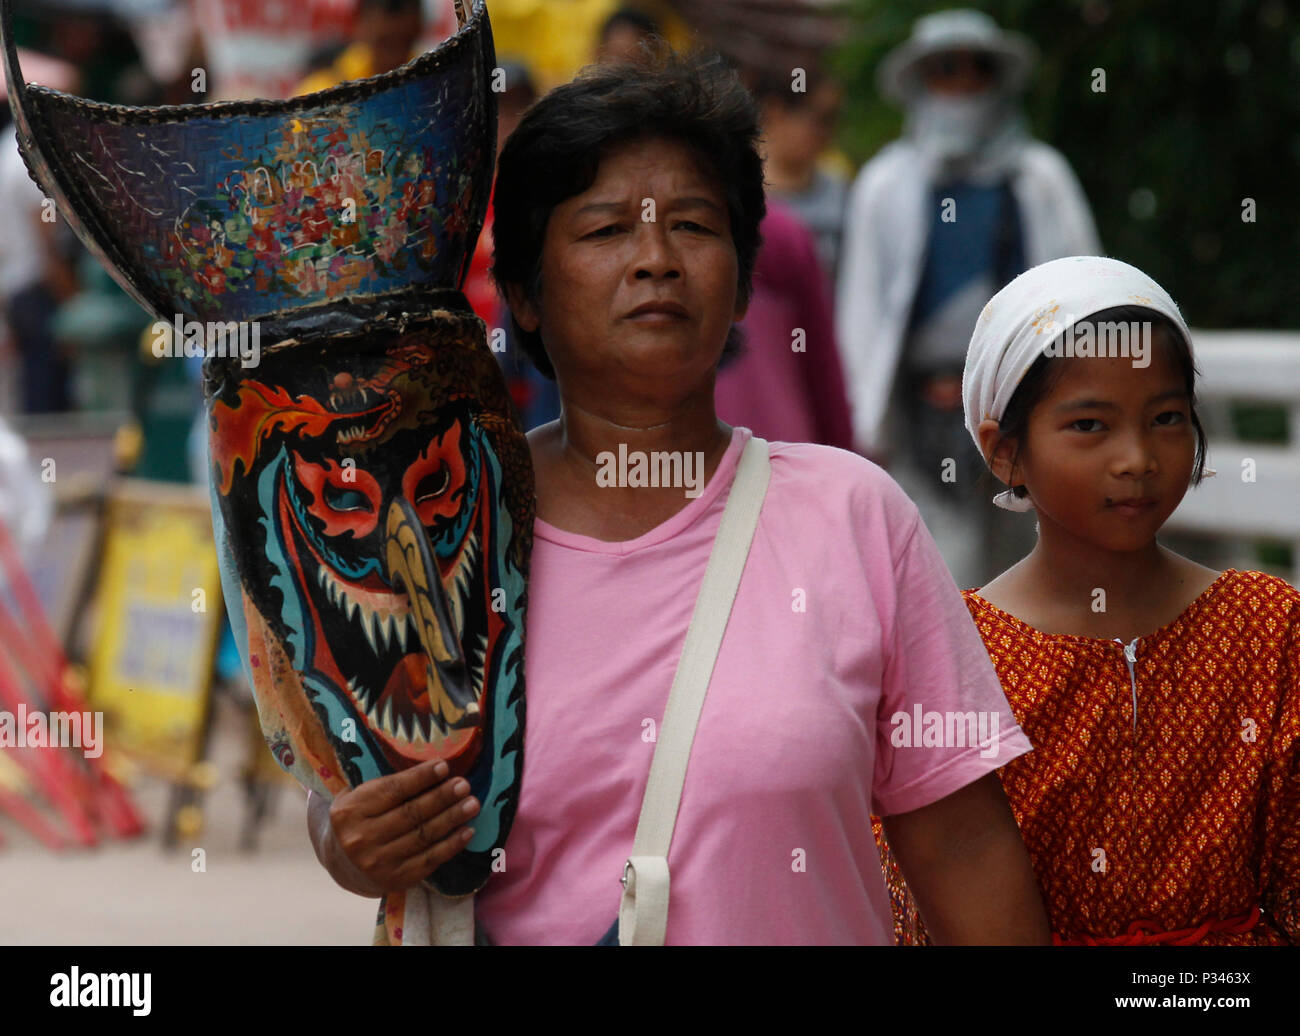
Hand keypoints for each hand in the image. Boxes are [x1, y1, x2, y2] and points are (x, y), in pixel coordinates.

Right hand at [311, 759, 479, 896]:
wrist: (341, 862)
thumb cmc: (359, 818)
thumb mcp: (359, 796)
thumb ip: (386, 785)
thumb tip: (434, 768)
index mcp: (350, 811)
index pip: (391, 791)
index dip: (420, 778)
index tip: (444, 766)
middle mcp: (360, 839)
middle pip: (410, 814)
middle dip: (441, 797)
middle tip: (464, 785)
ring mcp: (377, 863)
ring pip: (423, 836)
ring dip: (452, 818)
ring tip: (472, 804)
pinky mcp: (395, 880)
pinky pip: (429, 860)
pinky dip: (451, 845)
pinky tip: (467, 831)